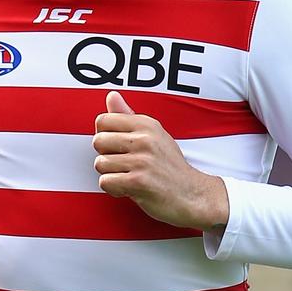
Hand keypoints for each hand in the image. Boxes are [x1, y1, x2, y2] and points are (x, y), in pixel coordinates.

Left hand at [92, 90, 229, 230]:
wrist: (193, 195)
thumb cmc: (169, 166)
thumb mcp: (154, 135)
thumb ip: (128, 117)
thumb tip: (111, 95)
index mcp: (146, 124)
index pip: (103, 120)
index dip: (105, 137)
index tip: (119, 148)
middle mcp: (144, 139)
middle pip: (98, 141)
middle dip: (106, 156)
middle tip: (124, 165)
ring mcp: (142, 160)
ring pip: (100, 163)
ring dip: (111, 175)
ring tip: (129, 177)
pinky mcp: (139, 182)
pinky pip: (105, 182)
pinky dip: (114, 190)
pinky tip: (129, 189)